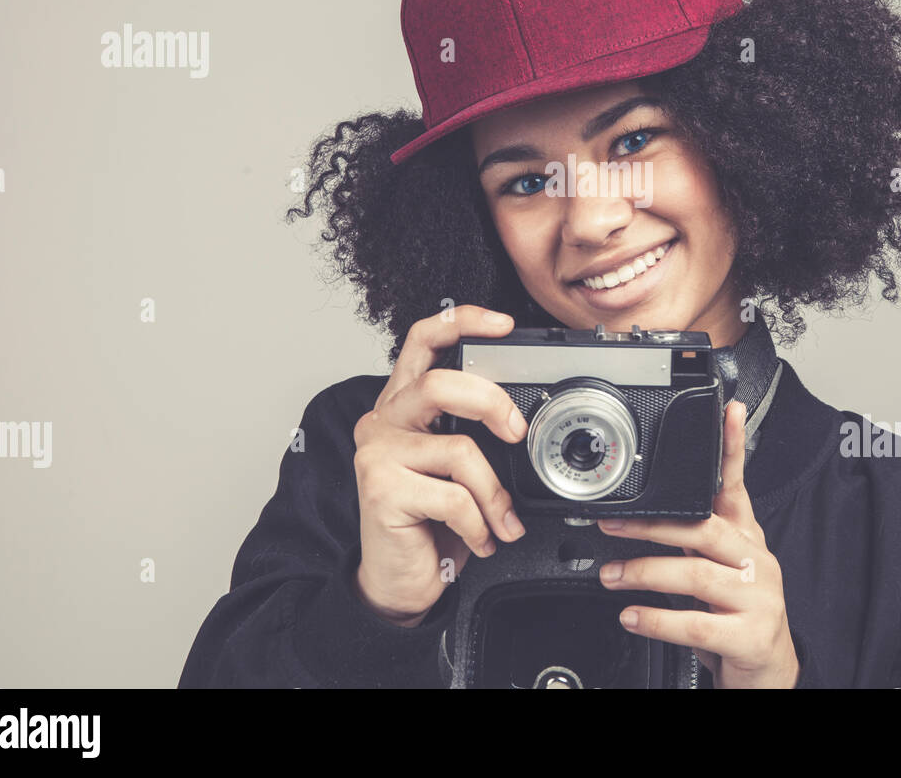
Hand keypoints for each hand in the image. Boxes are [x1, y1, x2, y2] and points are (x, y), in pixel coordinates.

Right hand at [351, 305, 528, 624]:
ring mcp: (377, 452)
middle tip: (517, 433)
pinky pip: (454, 497)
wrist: (398, 579)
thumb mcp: (455, 466)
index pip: (423, 340)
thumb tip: (523, 420)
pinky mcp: (380, 489)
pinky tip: (479, 538)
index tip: (503, 325)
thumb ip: (473, 431)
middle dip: (493, 405)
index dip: (462, 321)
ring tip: (501, 519)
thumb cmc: (430, 520)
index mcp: (404, 402)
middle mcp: (384, 418)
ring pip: (459, 449)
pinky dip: (479, 523)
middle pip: (442, 384)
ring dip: (494, 493)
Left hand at [596, 400, 800, 688]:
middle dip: (651, 524)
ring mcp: (759, 598)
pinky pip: (696, 623)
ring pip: (696, 574)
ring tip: (609, 575)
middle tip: (610, 523)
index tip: (728, 411)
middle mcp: (757, 561)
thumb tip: (648, 513)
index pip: (738, 485)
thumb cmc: (739, 617)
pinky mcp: (752, 636)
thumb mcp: (722, 568)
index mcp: (747, 539)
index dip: (733, 447)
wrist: (770, 675)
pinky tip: (632, 616)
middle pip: (704, 528)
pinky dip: (657, 619)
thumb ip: (697, 536)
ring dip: (643, 573)